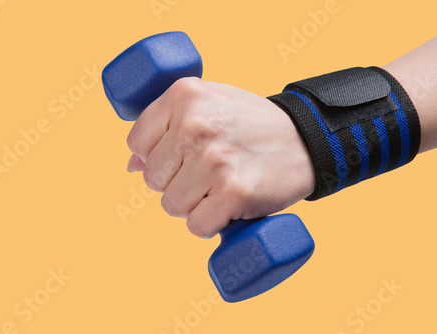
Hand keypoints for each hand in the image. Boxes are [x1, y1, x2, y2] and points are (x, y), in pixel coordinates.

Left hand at [126, 77, 314, 237]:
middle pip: (152, 178)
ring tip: (221, 185)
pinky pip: (196, 226)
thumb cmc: (250, 124)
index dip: (155, 157)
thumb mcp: (208, 104)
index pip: (136, 143)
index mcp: (184, 95)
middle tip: (207, 171)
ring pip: (171, 206)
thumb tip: (131, 164)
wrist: (306, 140)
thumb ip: (167, 125)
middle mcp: (195, 125)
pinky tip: (229, 204)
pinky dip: (210, 224)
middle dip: (175, 182)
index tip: (180, 156)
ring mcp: (214, 160)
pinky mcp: (233, 193)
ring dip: (193, 205)